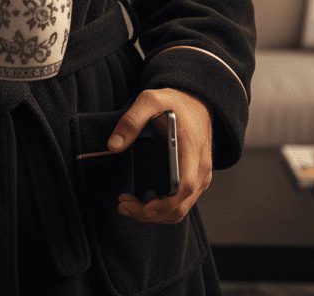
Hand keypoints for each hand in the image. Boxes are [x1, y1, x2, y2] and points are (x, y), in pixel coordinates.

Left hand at [109, 87, 212, 224]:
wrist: (196, 101)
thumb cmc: (174, 101)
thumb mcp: (150, 100)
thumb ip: (131, 120)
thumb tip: (113, 145)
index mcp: (192, 151)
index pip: (185, 188)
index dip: (164, 205)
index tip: (140, 207)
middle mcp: (201, 169)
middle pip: (180, 206)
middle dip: (150, 214)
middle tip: (123, 206)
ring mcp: (200, 177)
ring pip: (181, 209)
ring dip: (155, 214)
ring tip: (127, 205)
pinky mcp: (195, 179)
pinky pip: (181, 202)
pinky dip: (162, 208)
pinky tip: (142, 201)